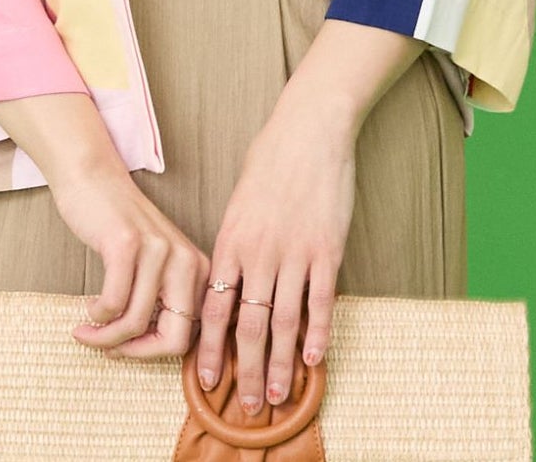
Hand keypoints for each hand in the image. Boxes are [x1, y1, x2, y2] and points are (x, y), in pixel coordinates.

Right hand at [48, 159, 211, 360]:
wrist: (93, 178)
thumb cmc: (118, 227)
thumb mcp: (154, 264)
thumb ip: (162, 300)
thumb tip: (153, 352)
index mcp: (197, 269)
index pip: (188, 336)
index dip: (153, 353)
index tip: (126, 350)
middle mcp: (185, 261)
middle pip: (173, 340)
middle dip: (136, 353)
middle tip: (108, 350)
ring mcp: (157, 251)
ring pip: (135, 324)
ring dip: (105, 336)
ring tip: (86, 331)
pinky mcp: (127, 244)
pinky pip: (112, 303)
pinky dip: (97, 314)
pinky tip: (88, 307)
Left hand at [193, 109, 357, 411]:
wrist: (309, 130)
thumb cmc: (271, 160)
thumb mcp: (239, 201)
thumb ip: (235, 244)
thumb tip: (230, 282)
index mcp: (230, 240)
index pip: (214, 307)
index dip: (211, 348)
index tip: (208, 380)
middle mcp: (259, 252)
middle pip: (249, 326)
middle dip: (246, 370)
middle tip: (247, 406)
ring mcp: (294, 253)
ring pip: (285, 323)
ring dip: (281, 365)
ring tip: (278, 395)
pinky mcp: (327, 250)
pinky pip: (321, 302)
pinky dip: (318, 335)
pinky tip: (314, 360)